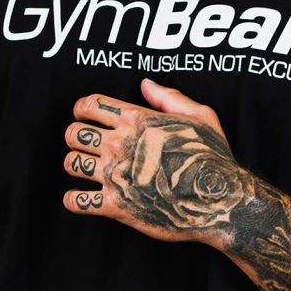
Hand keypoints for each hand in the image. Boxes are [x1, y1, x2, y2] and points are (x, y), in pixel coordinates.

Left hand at [63, 79, 252, 249]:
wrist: (219, 200)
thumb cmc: (213, 157)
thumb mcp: (200, 116)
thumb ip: (169, 97)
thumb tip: (145, 84)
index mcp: (137, 120)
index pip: (89, 105)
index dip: (81, 109)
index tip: (83, 116)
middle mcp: (120, 144)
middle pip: (73, 133)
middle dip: (76, 137)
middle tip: (85, 145)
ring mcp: (115, 175)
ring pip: (71, 163)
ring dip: (75, 165)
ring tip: (85, 169)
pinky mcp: (115, 205)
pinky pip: (76, 201)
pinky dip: (74, 200)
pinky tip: (83, 198)